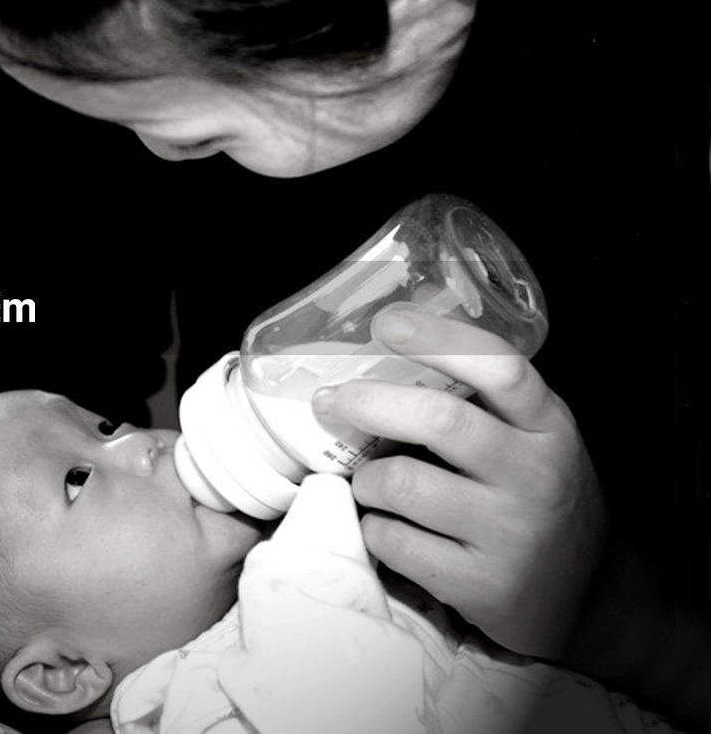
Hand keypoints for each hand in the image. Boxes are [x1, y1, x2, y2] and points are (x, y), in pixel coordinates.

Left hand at [313, 309, 606, 658]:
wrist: (586, 594)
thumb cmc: (533, 494)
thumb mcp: (529, 438)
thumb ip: (477, 398)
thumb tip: (389, 338)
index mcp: (548, 426)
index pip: (500, 368)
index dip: (439, 341)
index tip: (387, 323)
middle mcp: (536, 475)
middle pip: (440, 420)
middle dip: (370, 403)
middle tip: (332, 400)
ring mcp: (511, 533)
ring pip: (401, 484)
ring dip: (365, 478)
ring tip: (370, 481)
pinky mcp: (481, 584)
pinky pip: (393, 541)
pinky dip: (372, 526)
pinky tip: (385, 525)